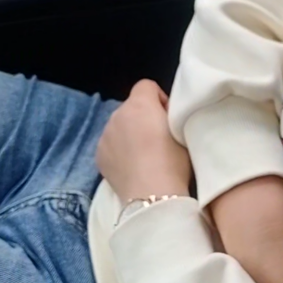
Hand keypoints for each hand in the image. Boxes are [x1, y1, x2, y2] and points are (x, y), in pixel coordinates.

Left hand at [97, 79, 190, 201]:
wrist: (153, 196)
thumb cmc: (175, 163)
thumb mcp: (183, 131)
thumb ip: (171, 115)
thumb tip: (164, 115)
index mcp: (140, 105)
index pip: (146, 86)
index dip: (159, 99)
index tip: (168, 118)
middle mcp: (118, 115)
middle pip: (132, 107)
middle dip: (143, 118)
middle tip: (158, 139)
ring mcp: (105, 136)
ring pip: (119, 126)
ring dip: (130, 134)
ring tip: (145, 156)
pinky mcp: (99, 156)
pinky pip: (111, 145)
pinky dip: (120, 151)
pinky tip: (133, 167)